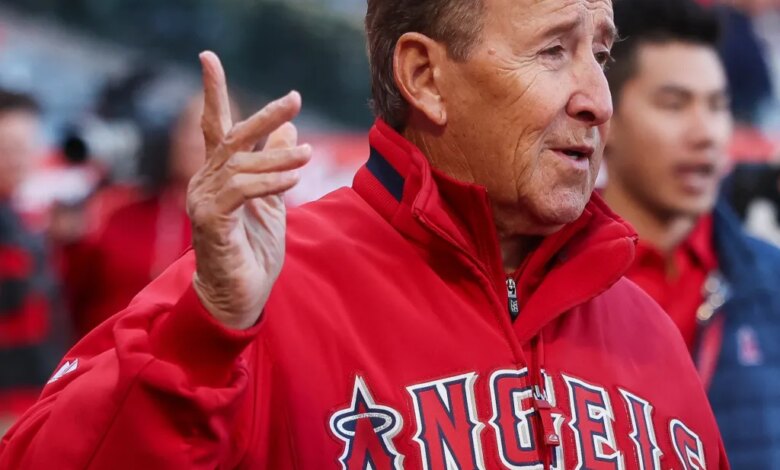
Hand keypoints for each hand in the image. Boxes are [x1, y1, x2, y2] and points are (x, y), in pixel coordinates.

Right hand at [188, 51, 310, 329]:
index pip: (214, 127)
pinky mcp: (210, 223)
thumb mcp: (273, 199)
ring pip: (240, 165)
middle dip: (264, 116)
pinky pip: (240, 192)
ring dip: (278, 158)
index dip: (213, 92)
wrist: (242, 296)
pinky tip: (291, 181)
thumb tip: (290, 130)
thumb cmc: (254, 249)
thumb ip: (276, 164)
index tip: (207, 57)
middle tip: (294, 99)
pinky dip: (268, 183)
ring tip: (309, 156)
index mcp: (219, 175)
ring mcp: (202, 202)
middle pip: (232, 138)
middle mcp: (205, 183)